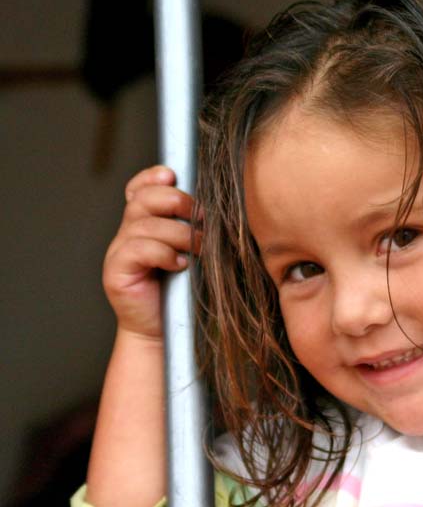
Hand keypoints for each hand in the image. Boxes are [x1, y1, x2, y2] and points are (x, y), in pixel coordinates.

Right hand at [103, 165, 200, 339]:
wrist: (163, 331)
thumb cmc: (184, 291)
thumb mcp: (194, 253)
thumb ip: (197, 229)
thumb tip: (221, 207)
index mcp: (145, 224)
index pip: (141, 189)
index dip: (153, 177)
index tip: (173, 175)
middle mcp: (128, 233)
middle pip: (145, 199)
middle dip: (177, 201)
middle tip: (202, 218)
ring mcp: (119, 251)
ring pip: (146, 225)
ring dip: (179, 234)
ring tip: (198, 249)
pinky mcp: (116, 270)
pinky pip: (138, 249)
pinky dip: (164, 253)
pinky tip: (180, 265)